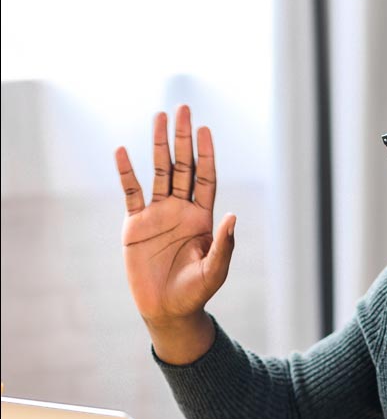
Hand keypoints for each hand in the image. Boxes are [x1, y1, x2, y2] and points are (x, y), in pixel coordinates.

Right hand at [115, 105, 234, 326]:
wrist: (167, 309)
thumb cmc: (196, 292)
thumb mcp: (215, 270)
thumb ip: (224, 245)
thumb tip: (232, 217)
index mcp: (202, 218)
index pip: (205, 178)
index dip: (205, 154)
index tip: (204, 130)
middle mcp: (181, 210)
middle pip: (182, 167)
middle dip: (182, 139)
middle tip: (182, 109)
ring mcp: (157, 214)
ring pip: (158, 172)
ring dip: (157, 145)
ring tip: (158, 117)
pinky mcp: (135, 224)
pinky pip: (130, 193)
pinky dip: (126, 173)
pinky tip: (122, 152)